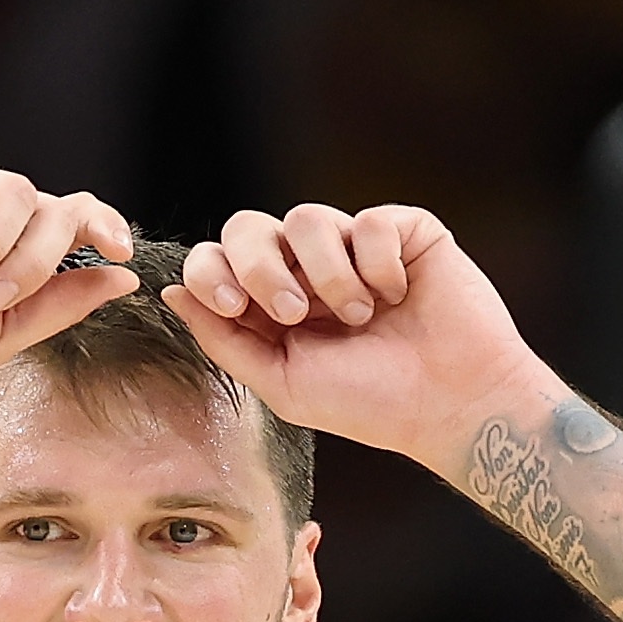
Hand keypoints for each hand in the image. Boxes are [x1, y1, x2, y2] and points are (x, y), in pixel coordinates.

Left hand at [170, 203, 547, 462]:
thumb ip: (224, 340)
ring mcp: (354, 247)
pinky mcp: (402, 231)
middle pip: (249, 226)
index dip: (214, 272)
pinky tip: (399, 294)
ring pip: (308, 217)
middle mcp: (307, 270)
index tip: (234, 307)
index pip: (218, 260)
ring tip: (362, 315)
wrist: (451, 403)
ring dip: (329, 274)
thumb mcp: (283, 384)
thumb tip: (171, 293)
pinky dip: (379, 262)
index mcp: (272, 305)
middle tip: (294, 312)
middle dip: (261, 267)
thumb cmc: (372, 404)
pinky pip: (368, 220)